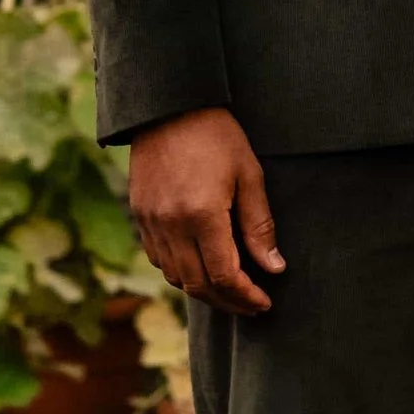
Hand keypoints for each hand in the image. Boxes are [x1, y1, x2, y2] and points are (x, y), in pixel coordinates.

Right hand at [129, 106, 281, 314]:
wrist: (169, 107)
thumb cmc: (217, 136)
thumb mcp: (249, 175)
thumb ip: (259, 226)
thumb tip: (273, 268)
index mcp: (202, 215)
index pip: (224, 275)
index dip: (245, 296)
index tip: (264, 303)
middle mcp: (171, 225)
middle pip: (198, 285)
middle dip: (228, 301)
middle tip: (251, 306)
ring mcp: (151, 223)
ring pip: (176, 277)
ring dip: (204, 291)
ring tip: (230, 291)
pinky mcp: (140, 217)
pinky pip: (159, 259)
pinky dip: (181, 273)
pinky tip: (201, 268)